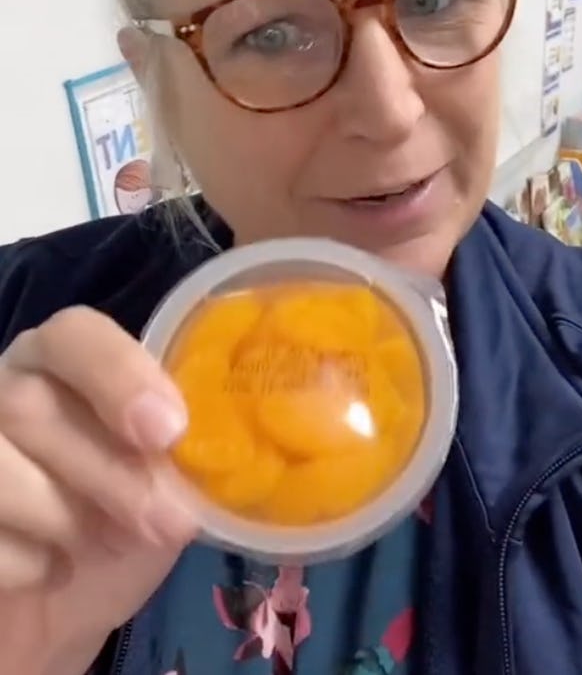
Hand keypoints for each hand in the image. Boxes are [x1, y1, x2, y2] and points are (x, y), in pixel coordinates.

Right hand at [0, 305, 197, 674]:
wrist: (68, 599)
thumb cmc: (124, 518)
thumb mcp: (164, 475)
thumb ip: (176, 447)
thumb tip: (208, 446)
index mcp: (59, 361)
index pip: (73, 335)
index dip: (119, 375)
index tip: (169, 430)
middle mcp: (5, 390)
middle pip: (32, 405)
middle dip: (108, 471)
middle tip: (168, 520)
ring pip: (0, 470)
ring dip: (69, 520)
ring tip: (110, 543)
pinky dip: (32, 566)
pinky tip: (56, 568)